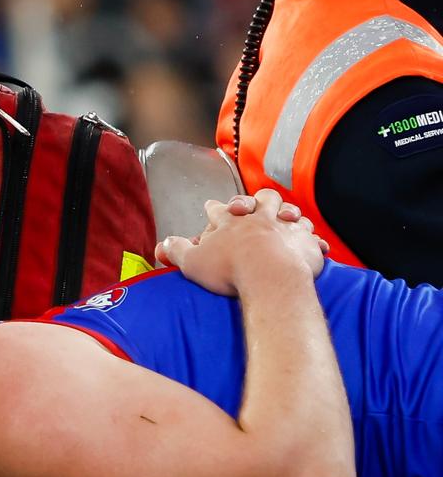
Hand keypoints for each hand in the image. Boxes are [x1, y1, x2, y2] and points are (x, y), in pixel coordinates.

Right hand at [155, 189, 325, 295]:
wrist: (268, 276)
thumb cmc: (229, 269)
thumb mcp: (192, 262)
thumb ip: (176, 250)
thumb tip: (163, 244)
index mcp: (230, 221)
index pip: (219, 209)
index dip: (214, 208)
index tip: (212, 206)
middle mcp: (258, 218)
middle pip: (261, 200)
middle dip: (258, 201)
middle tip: (256, 205)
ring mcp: (284, 228)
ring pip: (289, 212)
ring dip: (289, 214)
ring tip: (288, 218)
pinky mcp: (304, 242)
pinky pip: (312, 236)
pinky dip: (312, 238)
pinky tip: (313, 241)